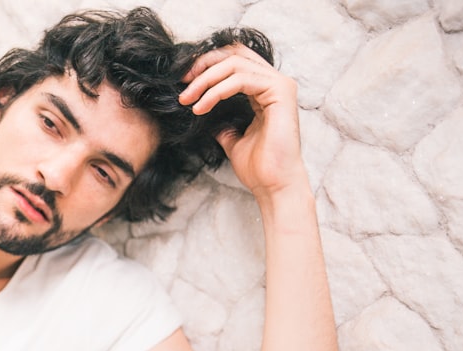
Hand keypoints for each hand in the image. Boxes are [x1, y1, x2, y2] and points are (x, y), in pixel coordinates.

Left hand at [178, 44, 308, 198]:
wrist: (272, 185)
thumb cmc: (257, 167)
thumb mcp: (232, 139)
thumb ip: (222, 122)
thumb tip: (202, 111)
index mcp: (264, 89)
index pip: (234, 60)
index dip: (207, 64)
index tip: (183, 81)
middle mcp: (274, 81)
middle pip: (234, 53)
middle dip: (204, 64)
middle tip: (182, 84)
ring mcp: (279, 84)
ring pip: (235, 64)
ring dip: (205, 80)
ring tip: (187, 100)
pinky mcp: (281, 91)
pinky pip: (241, 79)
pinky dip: (216, 91)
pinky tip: (200, 107)